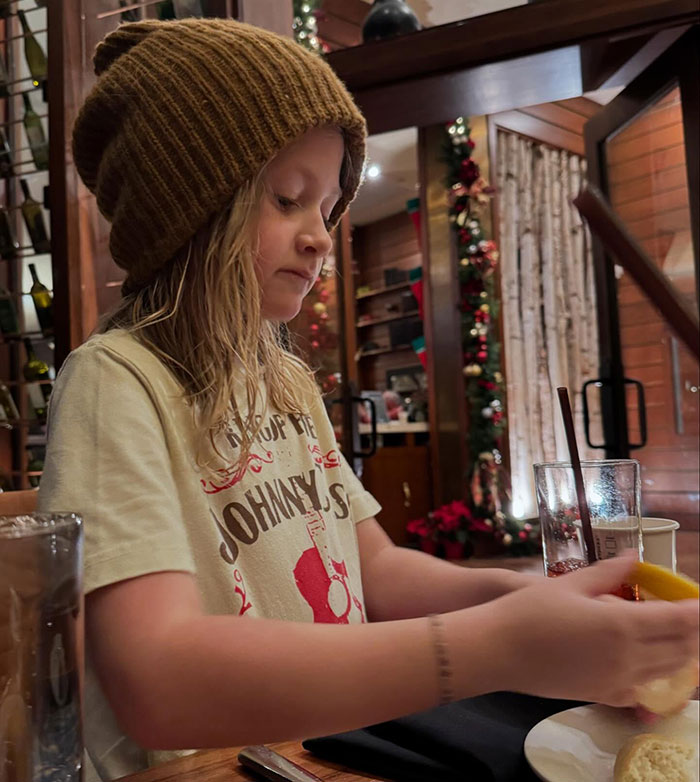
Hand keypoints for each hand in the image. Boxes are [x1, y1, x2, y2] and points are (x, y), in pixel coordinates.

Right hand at [470, 552, 698, 706]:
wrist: (498, 650)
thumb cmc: (529, 610)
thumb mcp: (569, 584)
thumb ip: (608, 573)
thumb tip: (635, 556)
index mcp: (622, 624)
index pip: (678, 620)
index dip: (696, 611)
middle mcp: (628, 657)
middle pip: (680, 648)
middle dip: (693, 632)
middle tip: (692, 616)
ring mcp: (617, 681)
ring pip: (666, 671)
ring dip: (680, 653)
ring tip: (679, 637)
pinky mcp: (602, 695)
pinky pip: (642, 689)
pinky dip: (655, 676)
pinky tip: (648, 664)